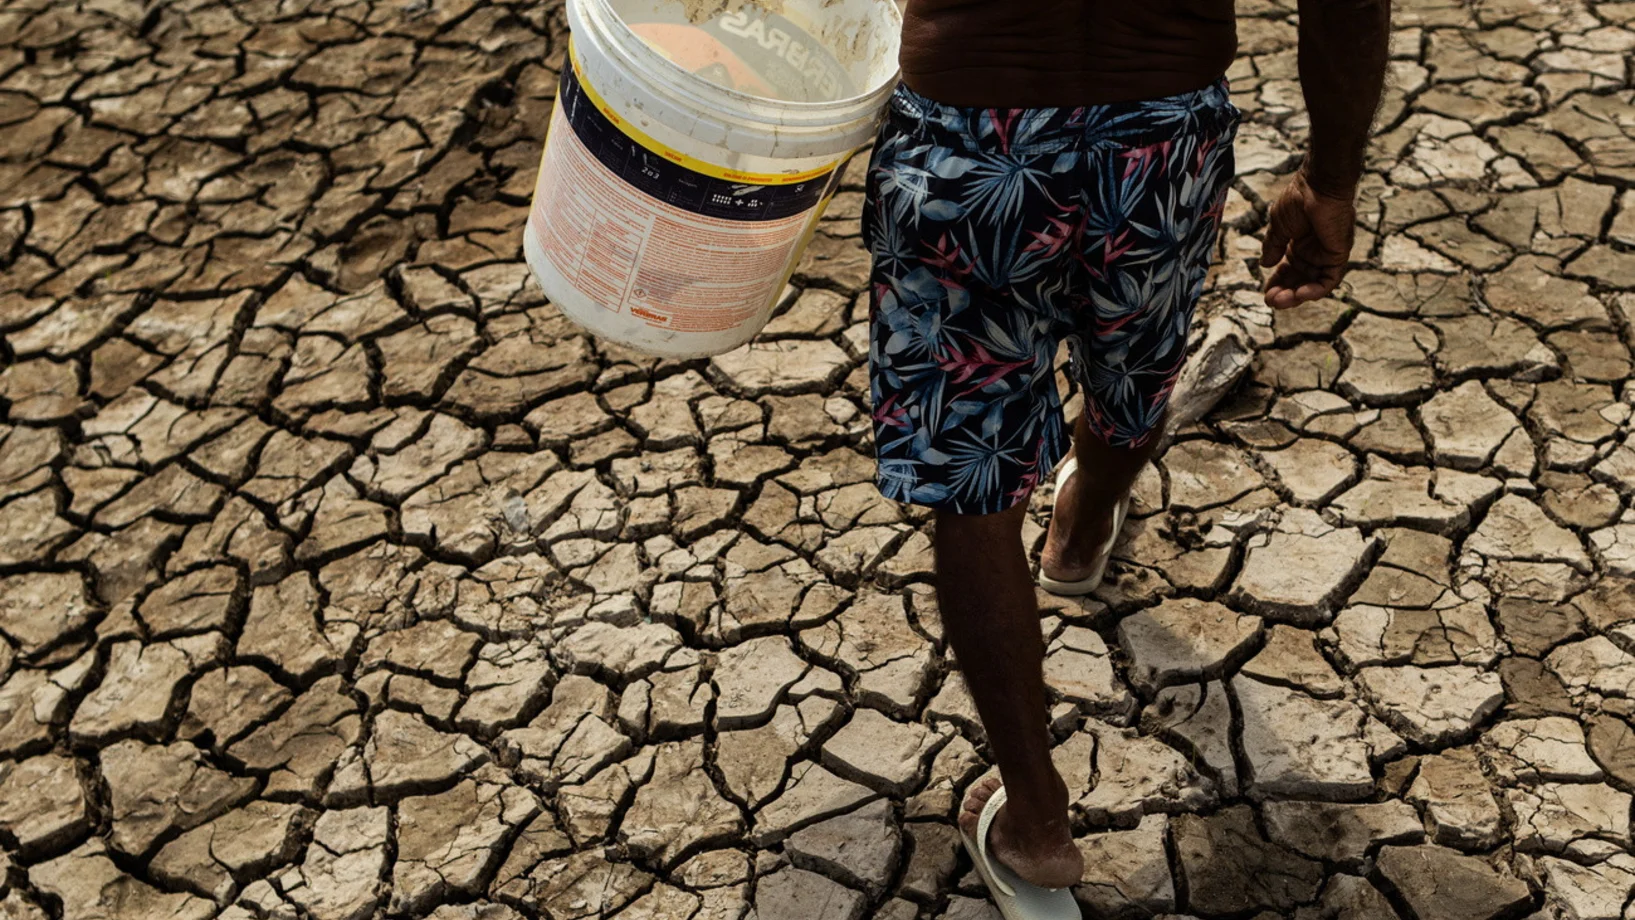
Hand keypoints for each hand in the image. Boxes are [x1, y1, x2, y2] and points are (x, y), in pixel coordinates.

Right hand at [1259, 168, 1355, 308]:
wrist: (1317, 185)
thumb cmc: (1298, 199)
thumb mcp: (1278, 226)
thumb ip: (1273, 246)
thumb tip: (1264, 264)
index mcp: (1299, 244)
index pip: (1288, 271)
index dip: (1277, 283)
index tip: (1266, 293)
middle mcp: (1313, 252)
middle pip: (1300, 281)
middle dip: (1285, 293)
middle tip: (1270, 301)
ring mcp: (1326, 254)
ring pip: (1313, 284)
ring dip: (1297, 296)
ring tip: (1280, 301)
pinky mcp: (1338, 255)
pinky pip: (1329, 280)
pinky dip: (1315, 291)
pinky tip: (1299, 294)